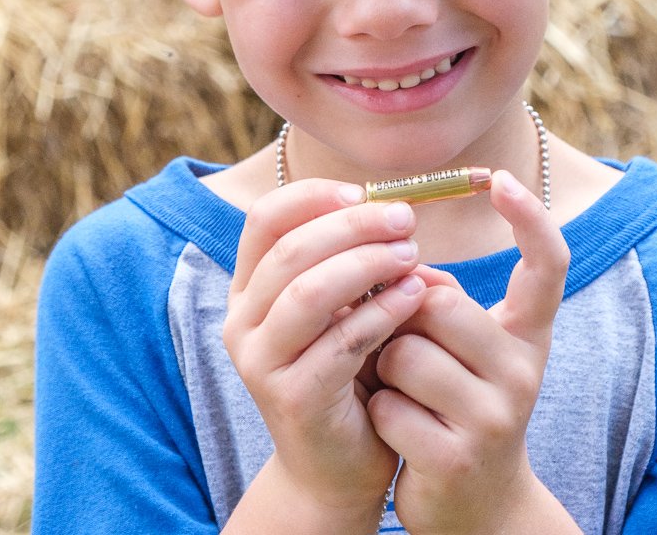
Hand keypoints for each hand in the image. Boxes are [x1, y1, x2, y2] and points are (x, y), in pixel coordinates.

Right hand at [223, 179, 426, 517]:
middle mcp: (242, 321)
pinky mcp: (292, 398)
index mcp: (250, 289)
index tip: (362, 191)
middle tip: (404, 220)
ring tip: (412, 255)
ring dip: (367, 263)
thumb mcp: (345, 305)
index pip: (265, 220)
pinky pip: (340, 342)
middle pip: (291, 250)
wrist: (336, 465)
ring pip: (309, 292)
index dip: (313, 196)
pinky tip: (414, 295)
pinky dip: (381, 311)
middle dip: (352, 226)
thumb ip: (353, 259)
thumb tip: (396, 208)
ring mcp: (260, 362)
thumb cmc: (348, 370)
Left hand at [367, 170, 573, 534]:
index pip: (548, 266)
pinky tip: (399, 430)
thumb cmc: (452, 402)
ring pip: (403, 352)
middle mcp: (524, 371)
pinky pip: (387, 405)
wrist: (473, 508)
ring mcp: (495, 418)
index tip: (500, 177)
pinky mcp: (458, 459)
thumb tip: (399, 260)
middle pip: (438, 303)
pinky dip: (378, 412)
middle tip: (402, 345)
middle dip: (401, 317)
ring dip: (383, 367)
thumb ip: (438, 299)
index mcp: (528, 335)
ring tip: (402, 392)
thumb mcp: (460, 347)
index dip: (530, 219)